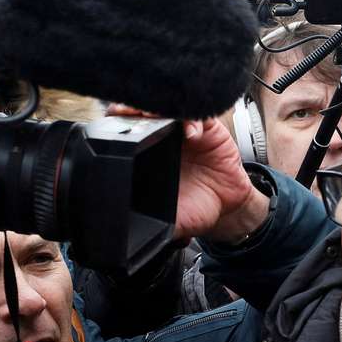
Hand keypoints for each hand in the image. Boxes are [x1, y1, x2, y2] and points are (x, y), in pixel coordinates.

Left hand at [106, 105, 267, 242]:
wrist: (228, 208)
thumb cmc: (197, 208)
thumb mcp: (168, 219)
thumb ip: (147, 221)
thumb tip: (123, 234)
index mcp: (148, 152)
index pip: (128, 127)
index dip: (119, 120)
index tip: (112, 121)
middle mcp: (167, 136)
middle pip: (147, 111)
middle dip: (136, 108)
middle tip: (129, 112)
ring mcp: (188, 131)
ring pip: (173, 108)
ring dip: (163, 108)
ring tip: (154, 115)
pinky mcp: (211, 130)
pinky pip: (202, 117)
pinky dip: (194, 121)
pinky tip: (191, 134)